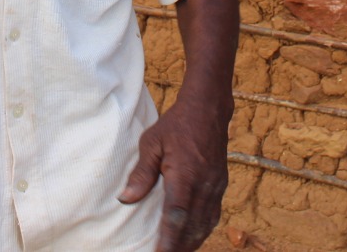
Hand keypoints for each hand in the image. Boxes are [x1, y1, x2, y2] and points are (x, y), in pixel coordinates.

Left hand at [118, 96, 229, 251]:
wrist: (208, 109)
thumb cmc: (176, 124)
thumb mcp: (151, 143)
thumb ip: (141, 173)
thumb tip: (125, 199)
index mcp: (185, 177)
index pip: (176, 217)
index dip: (168, 239)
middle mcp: (204, 186)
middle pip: (192, 227)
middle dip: (179, 247)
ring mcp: (215, 186)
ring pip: (205, 224)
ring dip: (191, 241)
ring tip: (177, 251)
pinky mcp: (221, 184)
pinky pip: (213, 214)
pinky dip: (202, 229)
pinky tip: (193, 235)